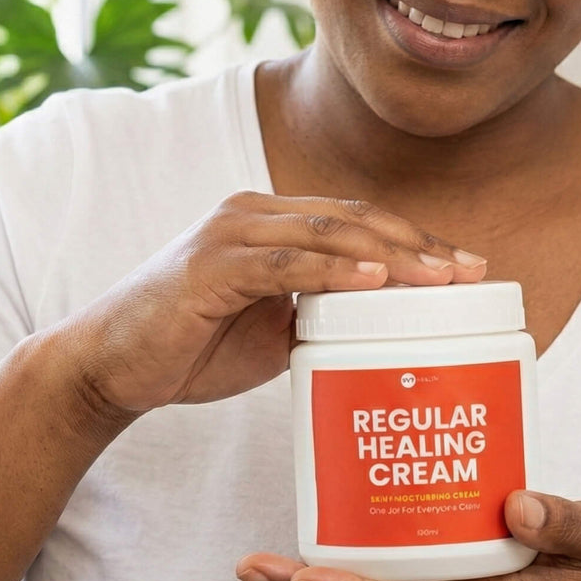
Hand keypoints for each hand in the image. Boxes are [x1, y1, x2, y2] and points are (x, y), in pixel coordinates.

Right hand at [59, 191, 486, 414]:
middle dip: (419, 243)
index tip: (468, 267)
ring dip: (391, 253)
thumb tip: (377, 331)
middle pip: (353, 218)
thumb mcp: (269, 331)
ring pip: (327, 232)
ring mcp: (231, 233)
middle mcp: (253, 213)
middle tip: (471, 271)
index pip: (356, 221)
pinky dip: (334, 269)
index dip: (415, 240)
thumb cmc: (189, 347)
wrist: (109, 367)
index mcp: (270, 222)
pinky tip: (376, 279)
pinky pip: (285, 261)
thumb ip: (317, 317)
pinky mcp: (211, 265)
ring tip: (441, 278)